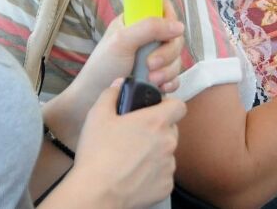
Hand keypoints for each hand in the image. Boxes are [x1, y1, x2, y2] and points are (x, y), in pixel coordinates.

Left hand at [51, 0, 183, 147]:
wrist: (91, 100)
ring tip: (151, 80)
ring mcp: (153, 58)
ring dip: (167, 70)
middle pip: (174, 36)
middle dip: (167, 53)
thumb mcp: (122, 41)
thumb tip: (179, 26)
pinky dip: (170, 82)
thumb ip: (149, 28)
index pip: (163, 8)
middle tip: (150, 65)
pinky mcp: (157, 77)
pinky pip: (175, 76)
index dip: (169, 18)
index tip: (166, 34)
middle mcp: (146, 37)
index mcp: (136, 21)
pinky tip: (160, 88)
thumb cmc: (101, 67)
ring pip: (176, 58)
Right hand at [71, 81, 186, 207]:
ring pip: (167, 153)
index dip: (169, 105)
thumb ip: (111, 94)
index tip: (156, 109)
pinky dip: (152, 174)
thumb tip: (120, 83)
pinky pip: (163, 175)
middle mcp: (168, 143)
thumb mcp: (98, 115)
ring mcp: (169, 166)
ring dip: (155, 153)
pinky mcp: (166, 187)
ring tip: (131, 158)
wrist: (97, 193)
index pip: (179, 106)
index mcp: (156, 122)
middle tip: (136, 135)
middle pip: (171, 130)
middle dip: (158, 130)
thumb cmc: (97, 153)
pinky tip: (134, 175)